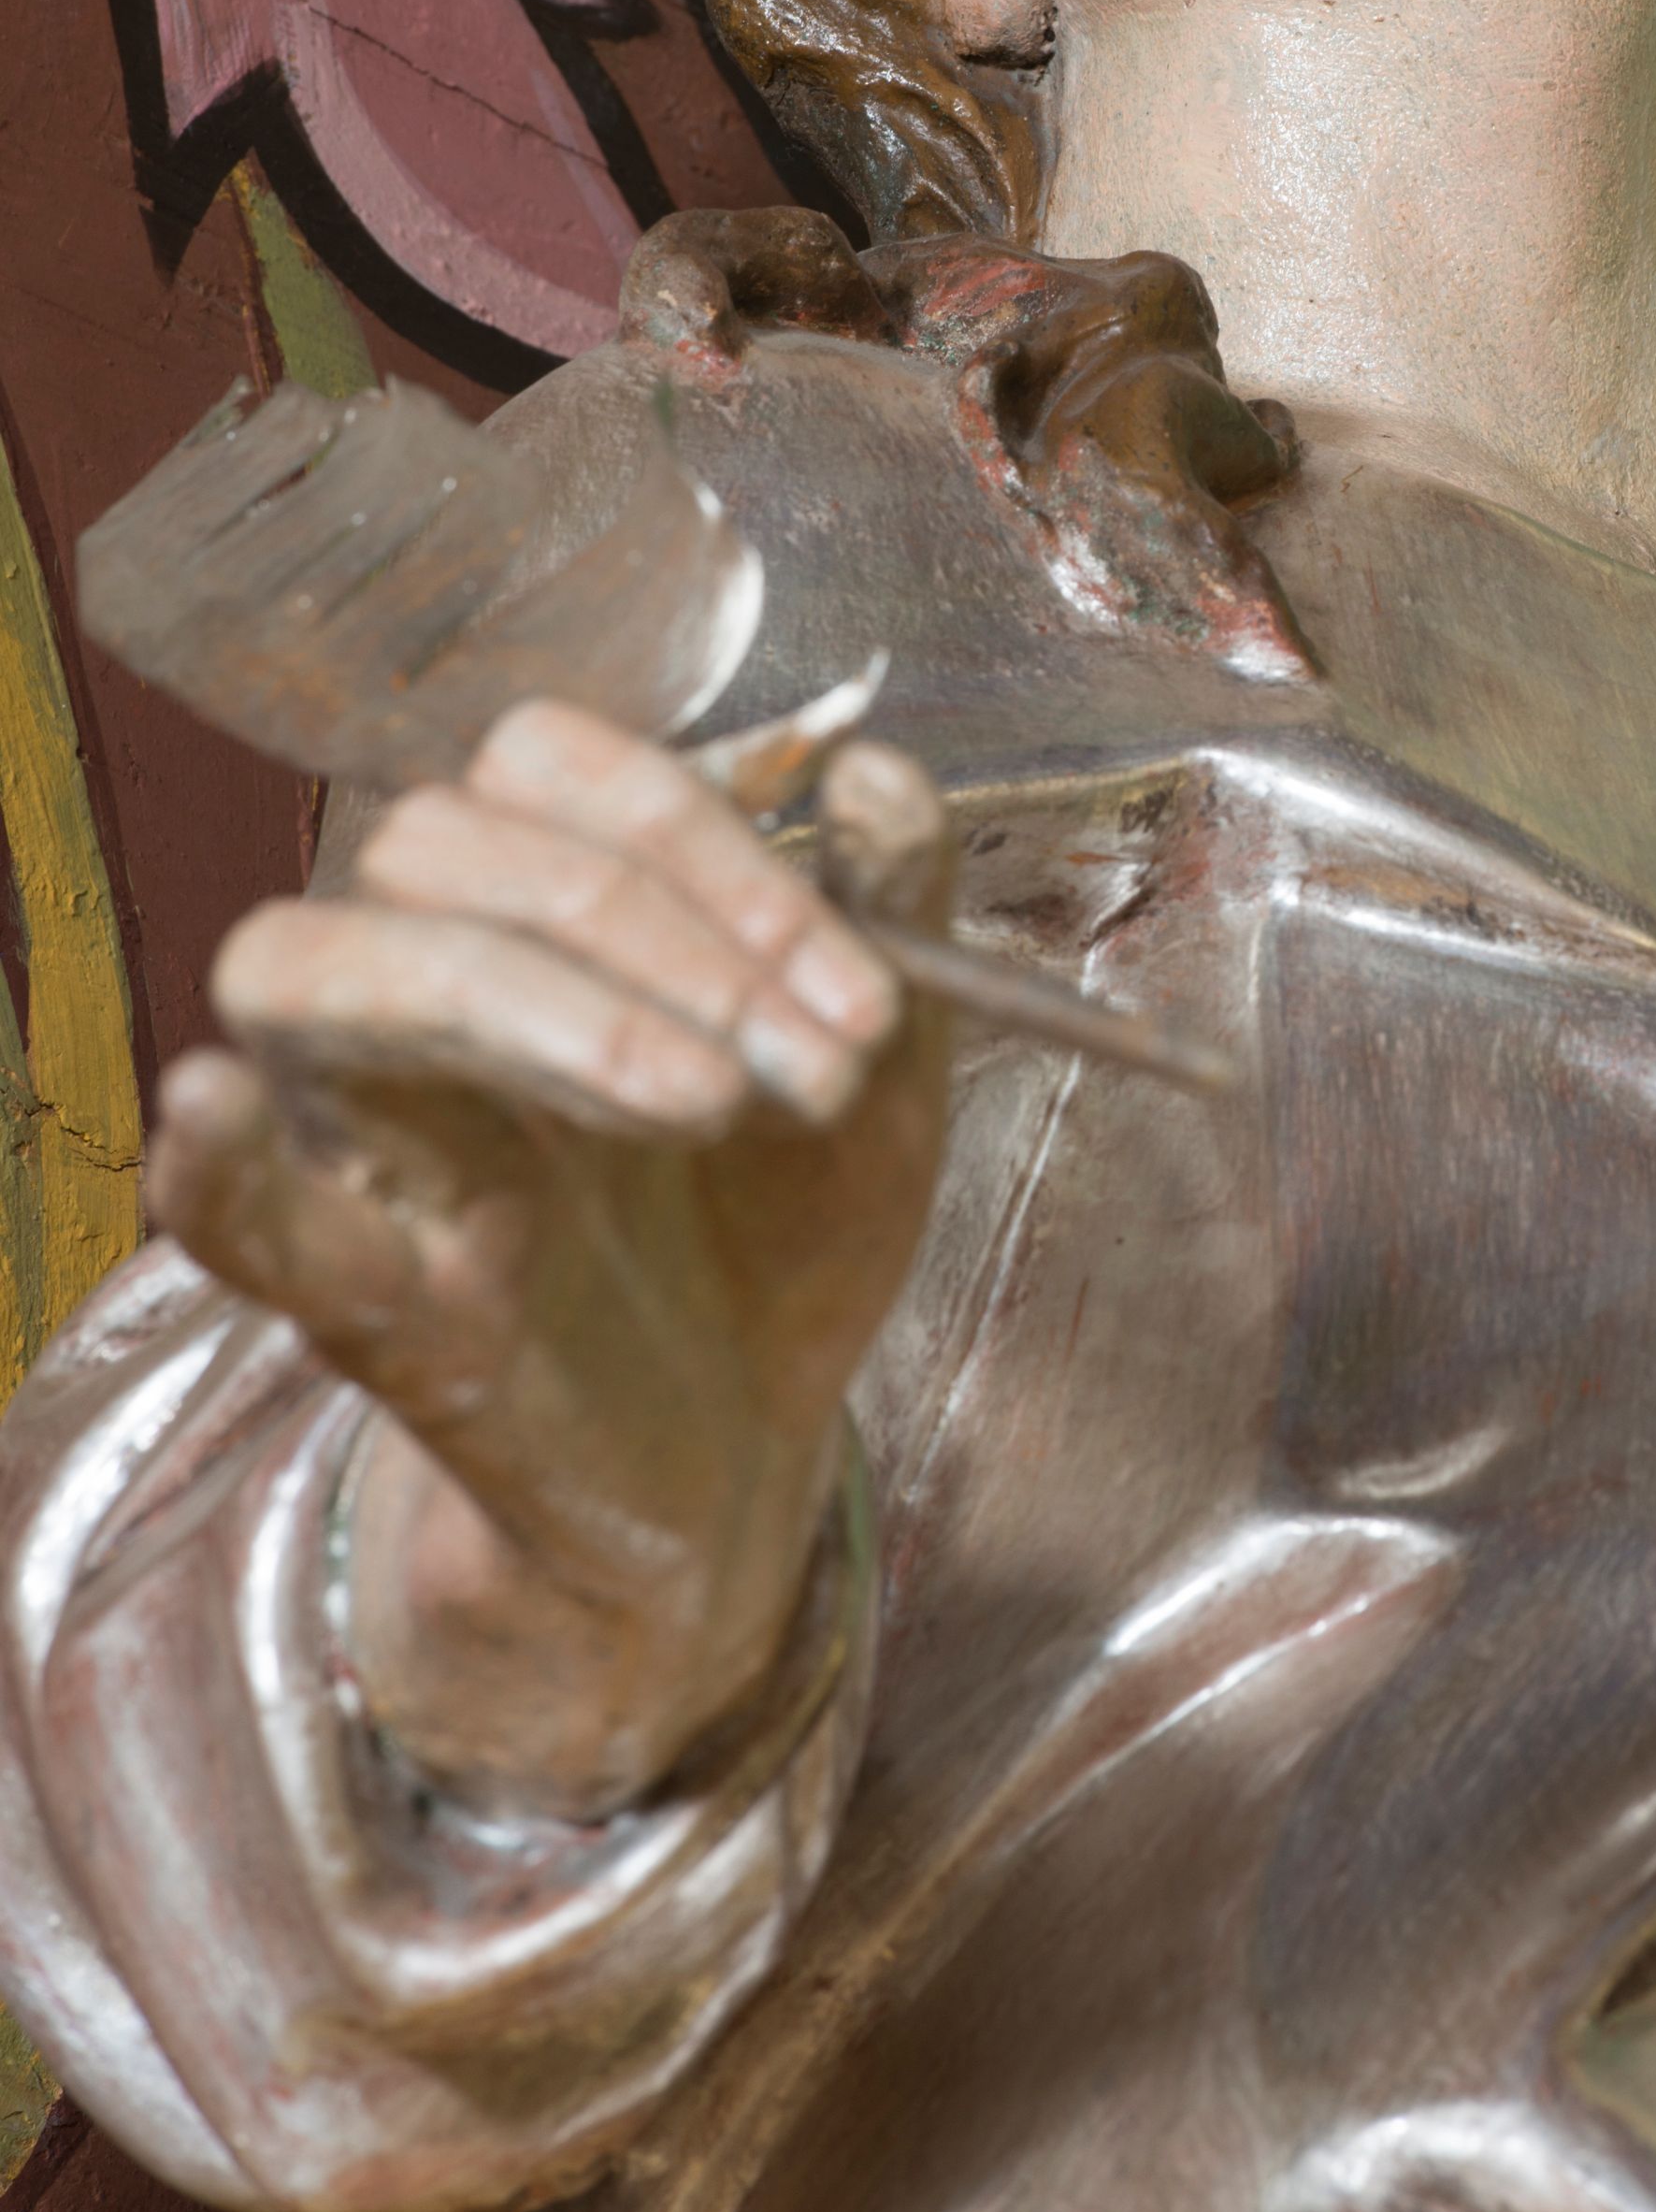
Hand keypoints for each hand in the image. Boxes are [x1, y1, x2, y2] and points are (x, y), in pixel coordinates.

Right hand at [146, 704, 951, 1818]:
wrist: (759, 1446)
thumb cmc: (784, 1229)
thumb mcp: (881, 1067)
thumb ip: (887, 914)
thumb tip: (876, 767)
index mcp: (537, 915)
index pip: (537, 765)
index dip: (694, 833)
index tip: (858, 985)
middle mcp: (426, 992)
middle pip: (432, 843)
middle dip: (650, 926)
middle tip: (809, 1065)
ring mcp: (379, 1140)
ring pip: (314, 971)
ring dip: (528, 1005)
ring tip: (705, 1101)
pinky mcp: (369, 1302)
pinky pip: (237, 1219)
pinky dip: (216, 1164)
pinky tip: (213, 1109)